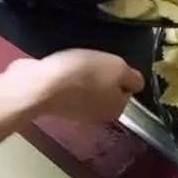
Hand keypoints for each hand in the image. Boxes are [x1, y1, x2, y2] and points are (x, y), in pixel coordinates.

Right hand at [7, 50, 144, 122]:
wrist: (40, 85)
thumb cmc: (84, 74)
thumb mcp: (117, 69)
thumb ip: (132, 77)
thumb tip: (137, 84)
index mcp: (117, 109)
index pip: (127, 89)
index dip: (121, 73)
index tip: (110, 63)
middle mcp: (99, 115)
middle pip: (107, 90)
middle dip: (102, 76)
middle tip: (93, 61)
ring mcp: (76, 112)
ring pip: (87, 89)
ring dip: (83, 76)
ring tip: (75, 63)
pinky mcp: (56, 105)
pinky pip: (68, 88)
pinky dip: (66, 79)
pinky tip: (61, 70)